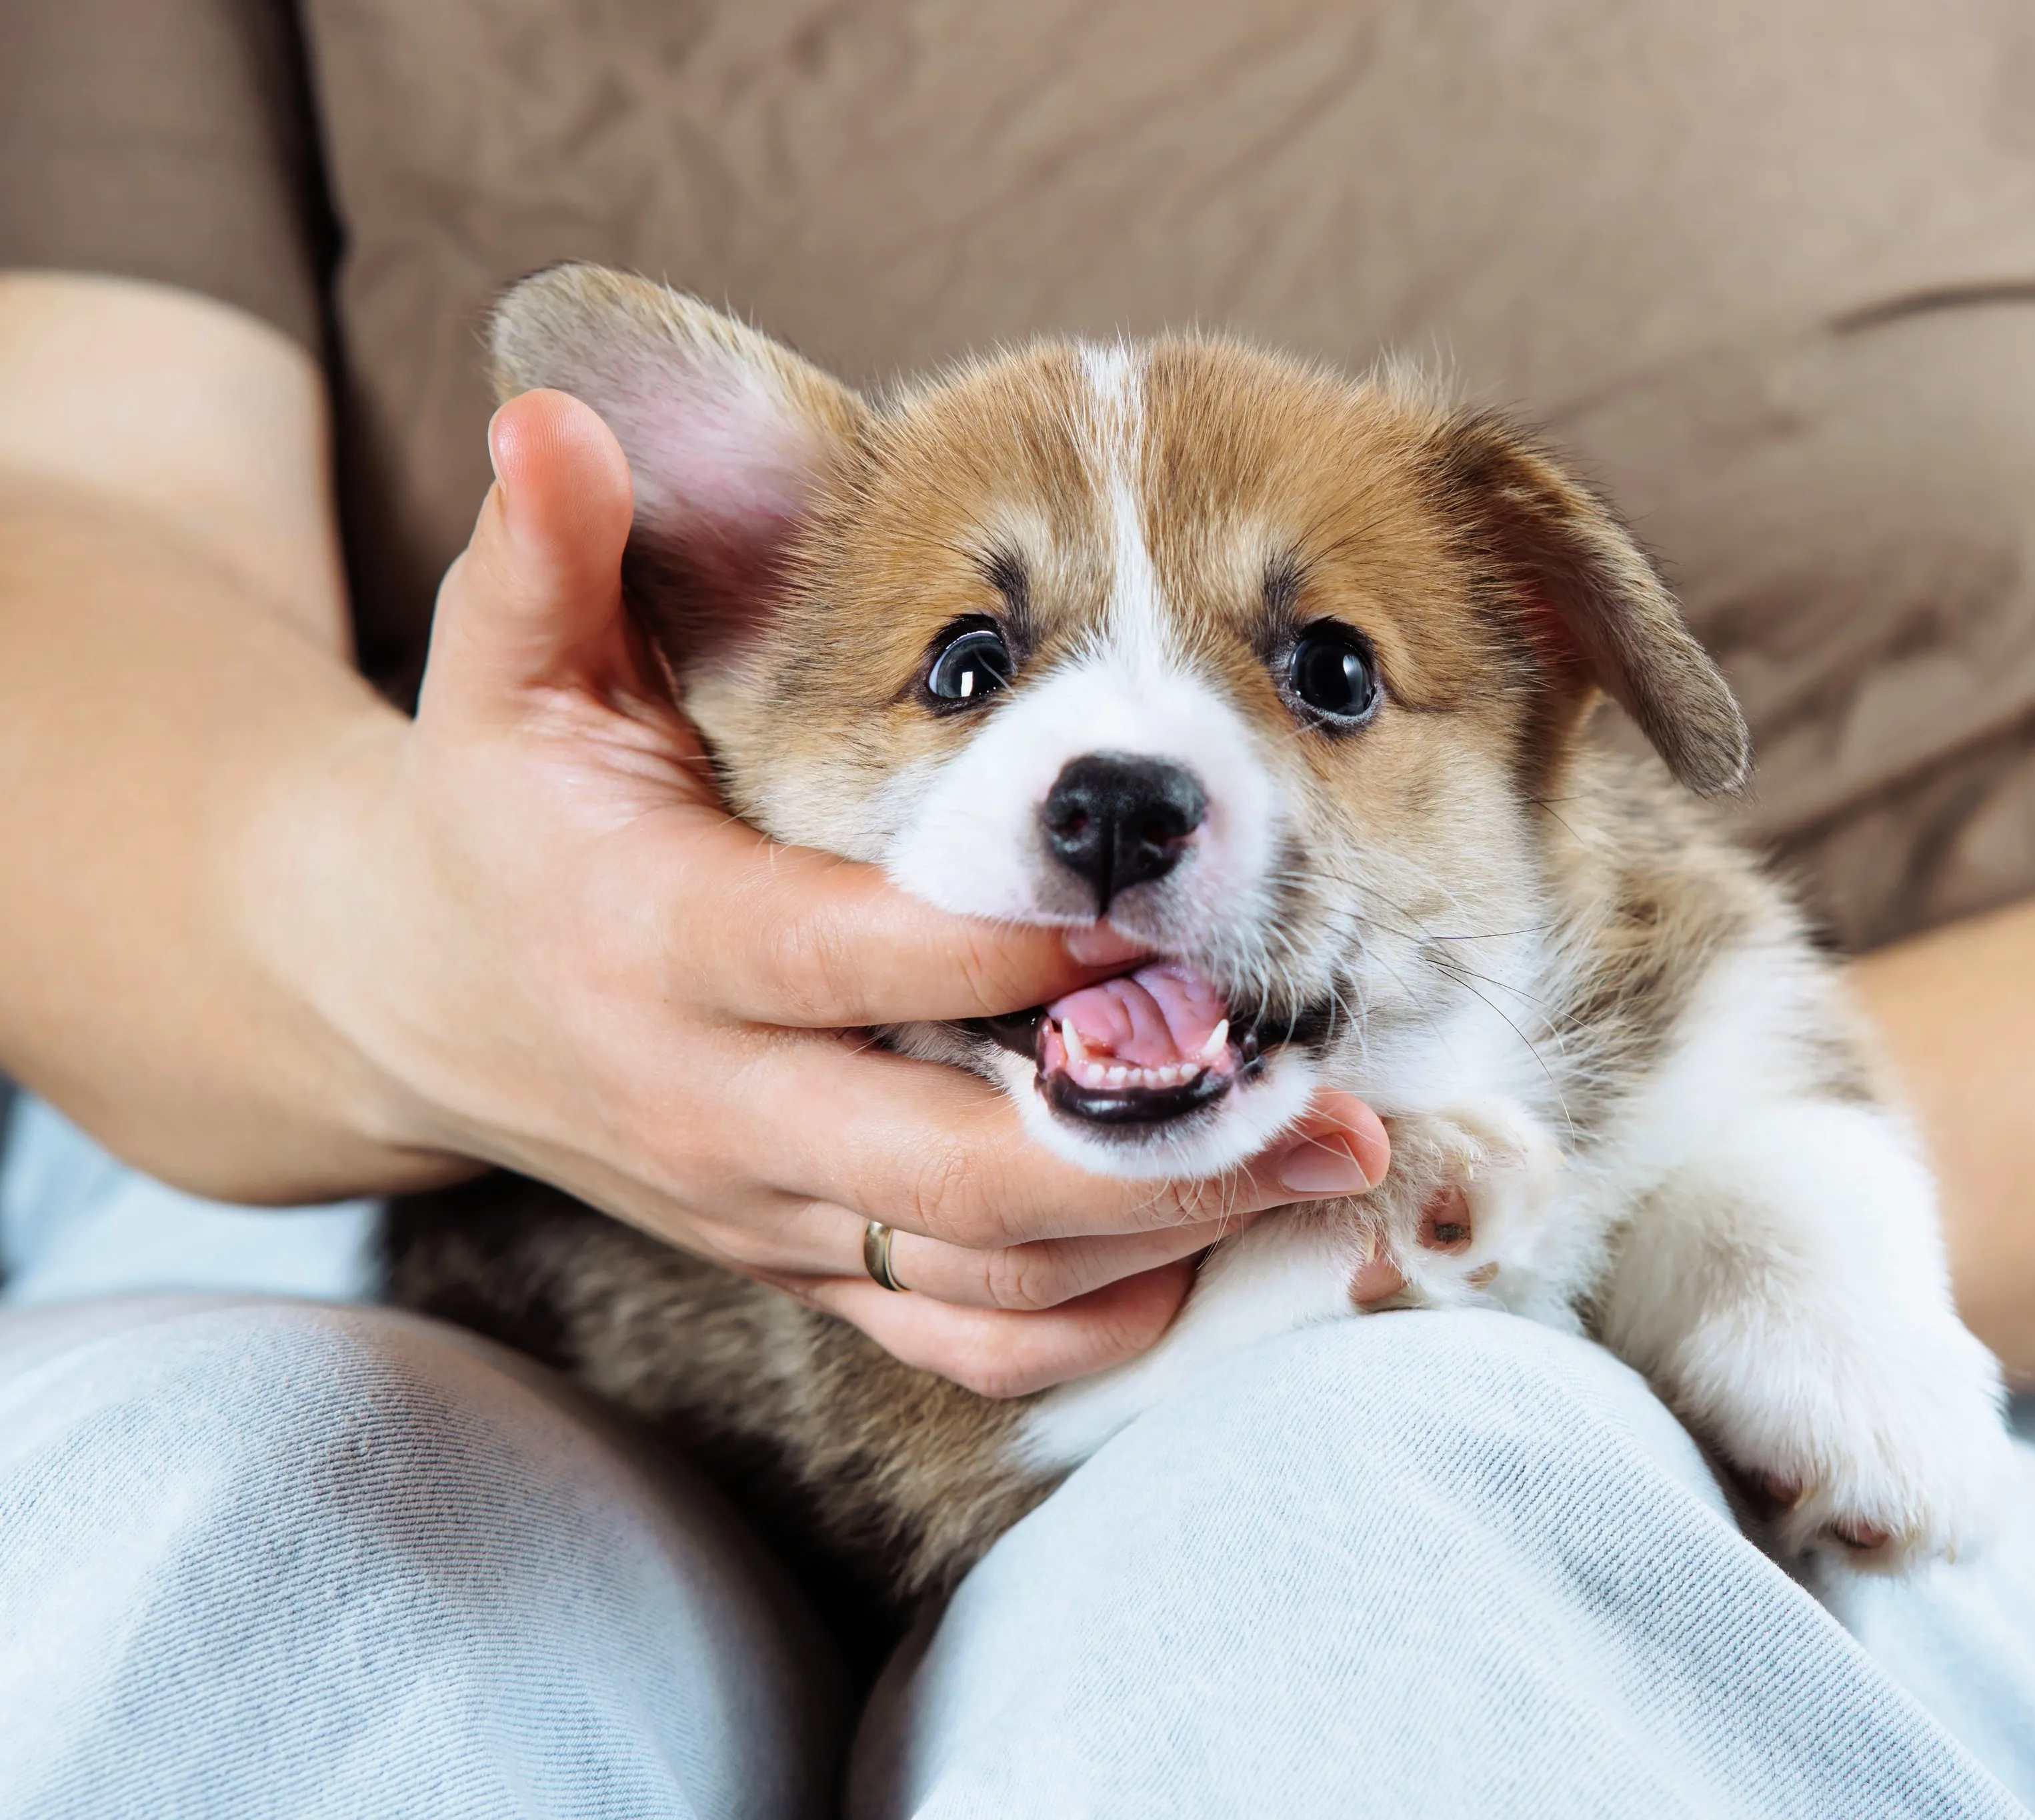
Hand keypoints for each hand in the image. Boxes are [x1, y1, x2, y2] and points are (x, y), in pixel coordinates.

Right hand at [264, 390, 1387, 1396]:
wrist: (413, 996)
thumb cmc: (497, 808)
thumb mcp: (498, 670)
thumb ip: (547, 553)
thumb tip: (559, 415)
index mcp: (662, 942)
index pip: (852, 964)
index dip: (1002, 954)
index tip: (1154, 916)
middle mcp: (719, 1102)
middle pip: (947, 1170)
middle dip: (1146, 1151)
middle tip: (1323, 1110)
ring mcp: (768, 1205)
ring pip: (977, 1273)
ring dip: (1158, 1237)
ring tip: (1323, 1172)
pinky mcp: (806, 1261)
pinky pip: (956, 1338)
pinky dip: (1086, 1325)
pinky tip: (1208, 1262)